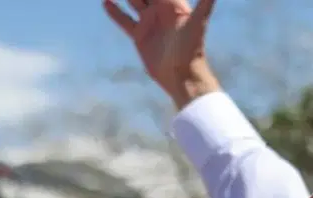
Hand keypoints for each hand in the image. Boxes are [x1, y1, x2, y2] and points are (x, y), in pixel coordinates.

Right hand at [103, 0, 221, 107]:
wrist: (181, 75)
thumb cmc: (192, 49)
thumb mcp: (199, 22)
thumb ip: (206, 3)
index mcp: (173, 4)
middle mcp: (160, 10)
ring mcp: (149, 21)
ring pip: (133, 0)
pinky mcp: (139, 35)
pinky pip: (124, 20)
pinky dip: (115, 11)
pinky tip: (106, 3)